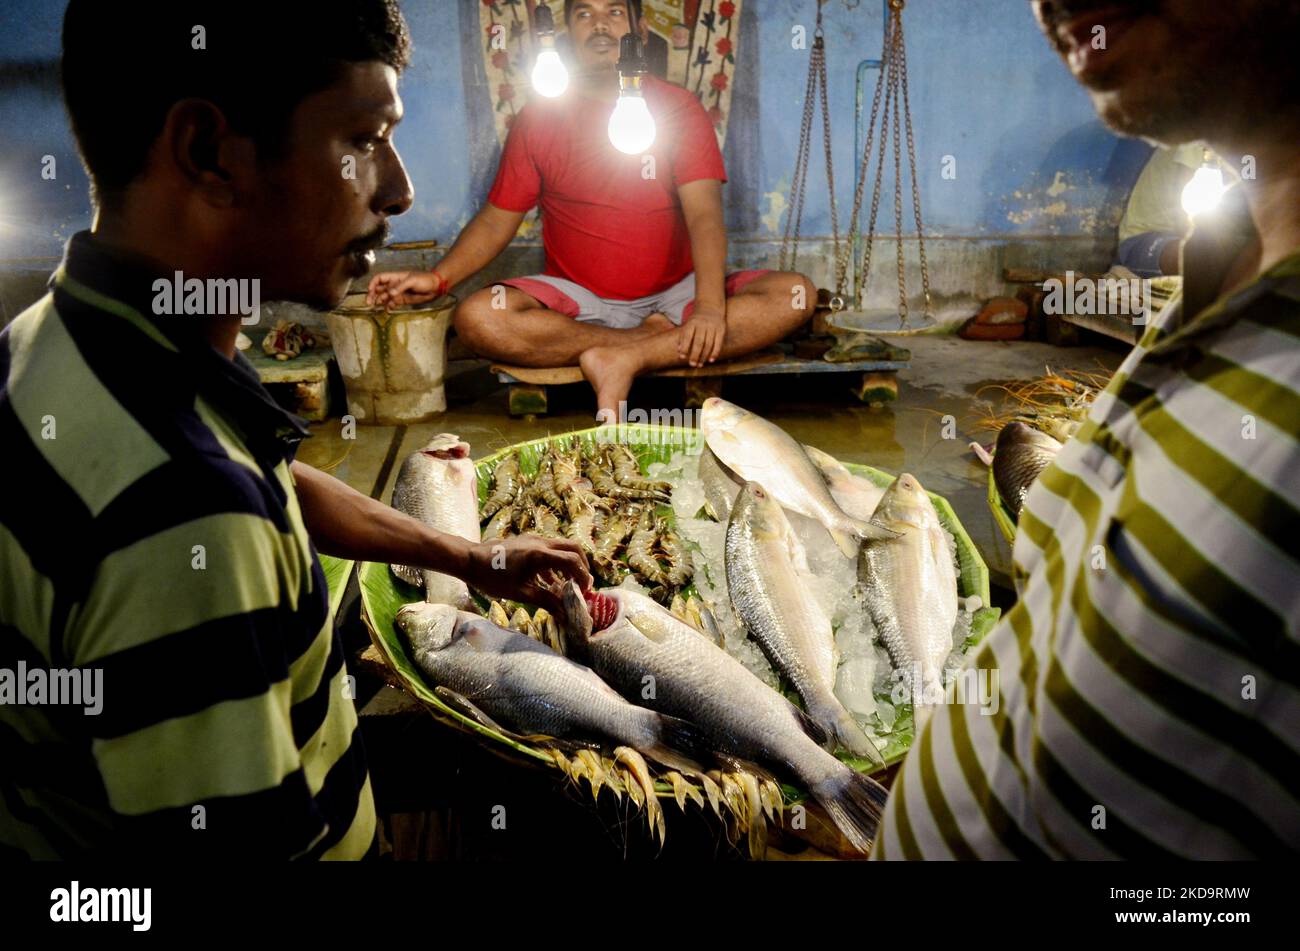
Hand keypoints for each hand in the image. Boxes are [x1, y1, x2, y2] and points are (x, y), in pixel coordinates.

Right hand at [366, 271, 444, 309]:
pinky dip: (388, 307)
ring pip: (384, 297)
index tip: (370, 291)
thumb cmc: (424, 280)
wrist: (435, 287)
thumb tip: (390, 293)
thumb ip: (400, 287)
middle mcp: (394, 285)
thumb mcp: (412, 281)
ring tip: (376, 307)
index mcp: (395, 277)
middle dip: (373, 295)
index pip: (380, 278)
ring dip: (379, 301)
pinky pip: (392, 304)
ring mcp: (398, 293)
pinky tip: (387, 310)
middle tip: (370, 303)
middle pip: (379, 289)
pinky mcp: (402, 300)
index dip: (373, 284)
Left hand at [464, 536, 592, 612]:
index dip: (583, 576)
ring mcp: (534, 539)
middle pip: (573, 548)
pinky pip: (550, 549)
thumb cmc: (492, 577)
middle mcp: (540, 542)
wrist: (470, 560)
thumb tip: (564, 615)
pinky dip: (557, 563)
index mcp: (539, 554)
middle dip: (582, 566)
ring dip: (569, 565)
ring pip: (562, 548)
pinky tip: (551, 581)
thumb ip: (545, 601)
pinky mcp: (528, 542)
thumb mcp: (520, 593)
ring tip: (568, 585)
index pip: (572, 561)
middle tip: (582, 585)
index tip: (585, 591)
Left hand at [679, 303, 725, 366]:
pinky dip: (715, 352)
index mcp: (692, 322)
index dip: (685, 347)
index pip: (687, 336)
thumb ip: (682, 337)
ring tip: (700, 364)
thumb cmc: (696, 320)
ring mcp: (713, 326)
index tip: (682, 357)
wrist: (711, 307)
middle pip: (699, 342)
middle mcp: (703, 324)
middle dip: (695, 354)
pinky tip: (711, 360)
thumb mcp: (688, 325)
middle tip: (692, 364)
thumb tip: (679, 351)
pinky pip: (718, 343)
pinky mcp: (721, 329)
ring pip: (709, 344)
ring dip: (704, 356)